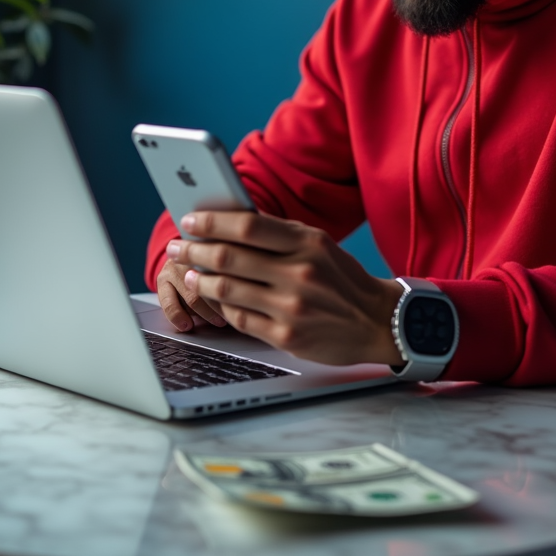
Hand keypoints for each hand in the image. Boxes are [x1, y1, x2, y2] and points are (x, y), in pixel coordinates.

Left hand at [164, 211, 404, 365]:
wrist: (377, 321)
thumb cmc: (341, 278)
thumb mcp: (318, 244)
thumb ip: (278, 233)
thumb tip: (230, 220)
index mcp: (308, 242)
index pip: (247, 226)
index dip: (212, 222)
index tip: (190, 220)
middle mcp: (300, 272)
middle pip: (230, 257)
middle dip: (194, 250)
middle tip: (178, 246)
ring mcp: (292, 306)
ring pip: (228, 290)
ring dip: (201, 280)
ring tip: (191, 274)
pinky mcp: (287, 335)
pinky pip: (239, 318)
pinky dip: (221, 306)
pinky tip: (216, 298)